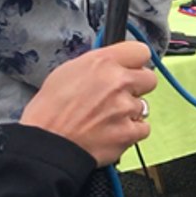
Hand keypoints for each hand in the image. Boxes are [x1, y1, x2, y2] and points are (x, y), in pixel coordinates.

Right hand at [20, 42, 157, 167]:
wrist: (46, 144)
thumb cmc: (49, 111)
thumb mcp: (67, 72)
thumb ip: (98, 65)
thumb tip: (113, 65)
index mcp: (102, 62)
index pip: (141, 51)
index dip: (136, 62)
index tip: (131, 69)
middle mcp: (118, 82)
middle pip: (149, 79)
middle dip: (137, 87)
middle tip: (119, 96)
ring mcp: (126, 108)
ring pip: (143, 105)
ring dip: (130, 112)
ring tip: (106, 118)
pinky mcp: (129, 132)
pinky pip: (143, 128)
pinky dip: (130, 132)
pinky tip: (111, 132)